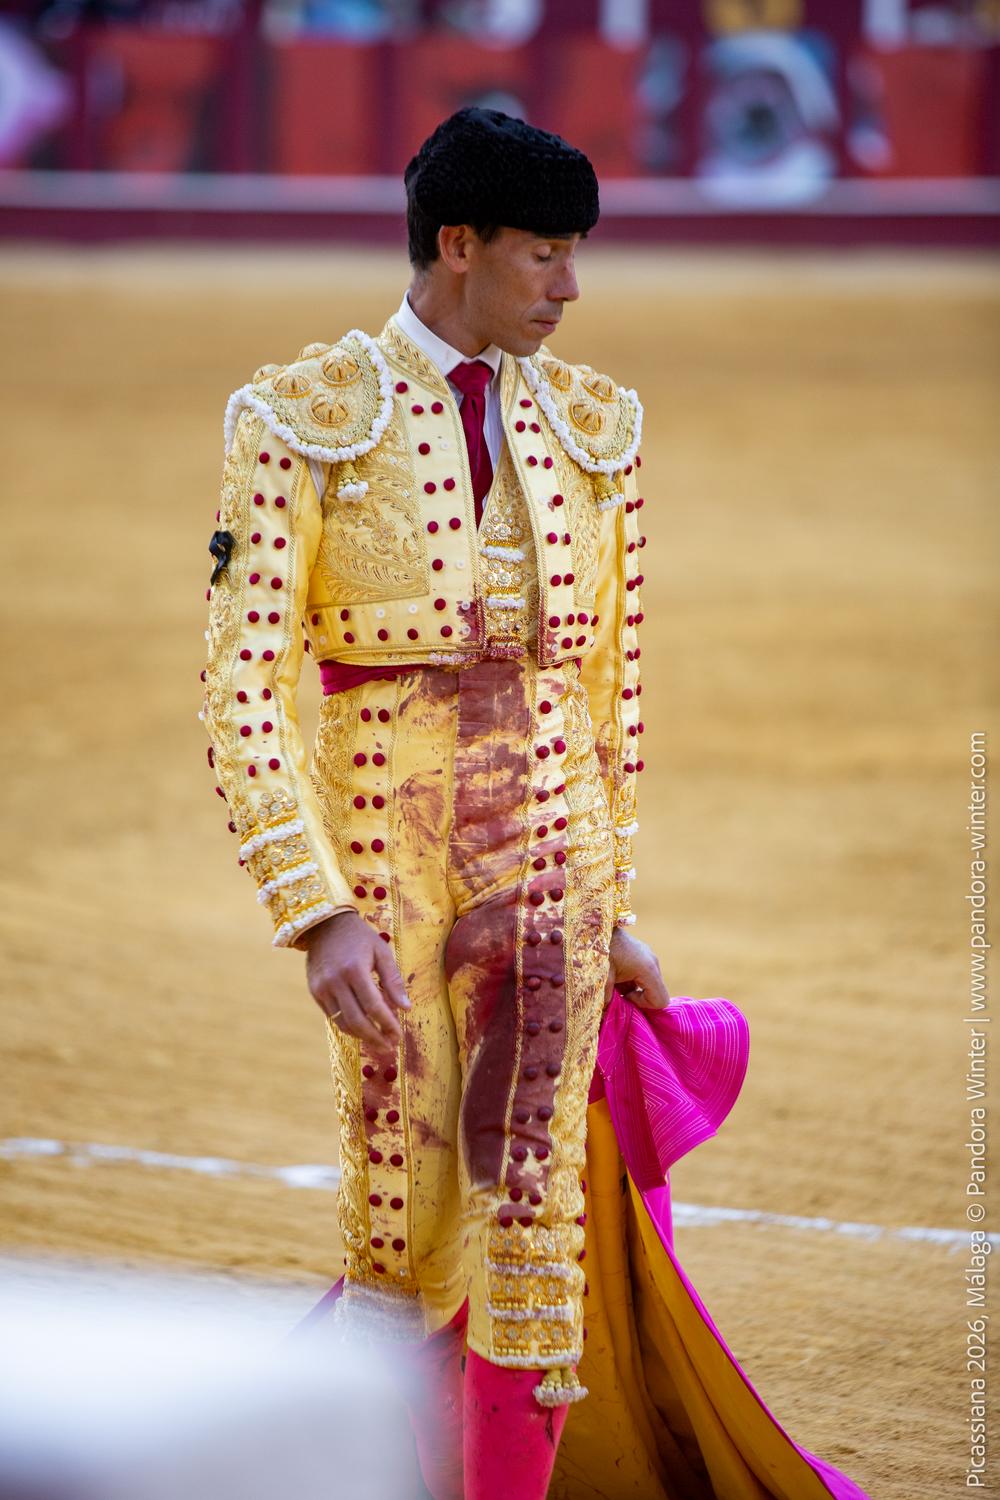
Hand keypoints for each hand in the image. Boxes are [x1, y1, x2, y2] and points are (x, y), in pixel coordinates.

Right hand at [301, 911, 409, 1050]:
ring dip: (362, 1036)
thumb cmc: (359, 937)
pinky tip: (362, 1029)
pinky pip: (332, 1016)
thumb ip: (393, 981)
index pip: (374, 1007)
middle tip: (389, 1046)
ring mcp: (322, 988)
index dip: (388, 1024)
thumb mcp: (382, 952)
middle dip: (375, 1038)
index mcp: (355, 970)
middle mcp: (335, 981)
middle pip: (357, 1021)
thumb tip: (406, 1008)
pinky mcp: (314, 992)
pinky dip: (348, 1026)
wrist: (325, 925)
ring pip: (343, 1023)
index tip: (399, 1036)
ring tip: (378, 1041)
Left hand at [605, 928, 670, 1014]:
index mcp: (647, 968)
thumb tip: (605, 1014)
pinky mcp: (642, 954)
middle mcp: (653, 962)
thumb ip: (606, 998)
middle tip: (618, 994)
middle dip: (638, 999)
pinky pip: (644, 975)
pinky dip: (632, 981)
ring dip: (633, 989)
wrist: (596, 925)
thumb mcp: (602, 977)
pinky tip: (615, 976)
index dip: (644, 1005)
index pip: (661, 1000)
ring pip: (649, 984)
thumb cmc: (599, 949)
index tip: (625, 998)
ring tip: (614, 984)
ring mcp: (649, 957)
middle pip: (656, 992)